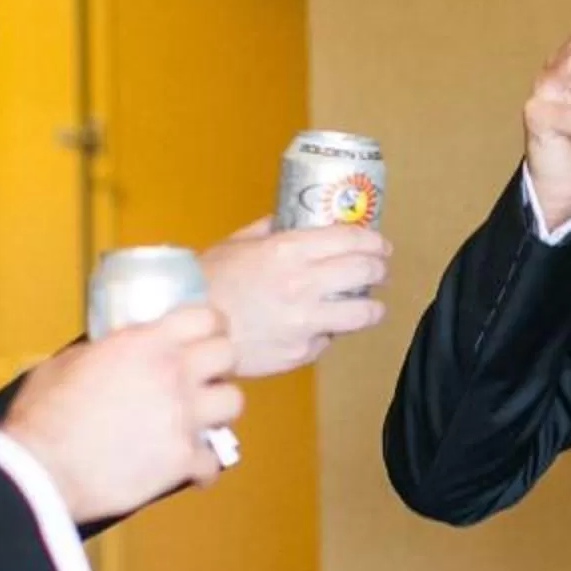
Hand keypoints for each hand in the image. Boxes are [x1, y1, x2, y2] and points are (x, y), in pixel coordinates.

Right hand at [0, 307, 244, 521]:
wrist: (40, 470)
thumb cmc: (42, 416)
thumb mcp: (64, 364)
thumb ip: (96, 353)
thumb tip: (101, 353)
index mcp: (145, 344)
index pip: (205, 317)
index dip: (210, 325)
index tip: (204, 335)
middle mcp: (173, 374)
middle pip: (229, 355)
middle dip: (219, 366)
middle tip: (203, 378)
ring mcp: (183, 417)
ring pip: (234, 403)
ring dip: (218, 411)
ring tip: (200, 420)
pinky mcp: (184, 460)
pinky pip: (215, 459)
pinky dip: (203, 465)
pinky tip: (188, 468)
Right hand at [198, 218, 391, 374]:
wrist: (189, 331)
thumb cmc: (207, 284)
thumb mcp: (236, 244)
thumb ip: (270, 229)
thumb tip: (290, 218)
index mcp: (288, 251)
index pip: (350, 239)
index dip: (374, 240)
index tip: (381, 244)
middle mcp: (303, 284)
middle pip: (365, 272)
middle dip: (379, 269)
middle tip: (380, 270)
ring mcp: (305, 321)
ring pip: (362, 313)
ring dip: (372, 307)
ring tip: (370, 305)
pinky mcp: (301, 352)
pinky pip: (328, 340)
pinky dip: (329, 332)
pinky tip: (321, 326)